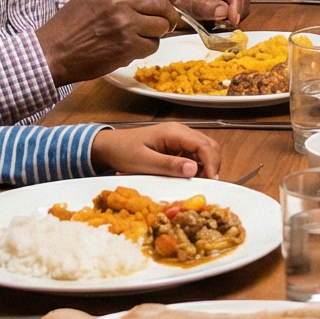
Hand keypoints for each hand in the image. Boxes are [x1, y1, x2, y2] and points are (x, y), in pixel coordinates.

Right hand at [37, 0, 174, 85]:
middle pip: (163, 4)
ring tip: (143, 36)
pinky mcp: (127, 46)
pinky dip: (147, 48)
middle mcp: (121, 2)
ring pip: (161, 26)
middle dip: (170, 15)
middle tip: (166, 22)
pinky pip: (152, 45)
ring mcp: (125, 24)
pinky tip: (132, 48)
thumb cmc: (69, 26)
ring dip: (157, 33)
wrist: (52, 51)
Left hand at [91, 121, 222, 180]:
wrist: (107, 146)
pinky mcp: (176, 148)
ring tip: (199, 184)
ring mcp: (179, 140)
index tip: (211, 181)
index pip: (204, 145)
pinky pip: (193, 156)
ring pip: (204, 152)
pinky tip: (189, 179)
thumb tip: (193, 169)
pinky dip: (196, 168)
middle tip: (207, 185)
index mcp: (175, 132)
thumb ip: (169, 165)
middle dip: (212, 165)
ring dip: (205, 167)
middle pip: (209, 146)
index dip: (211, 163)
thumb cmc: (123, 152)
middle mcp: (181, 133)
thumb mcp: (144, 162)